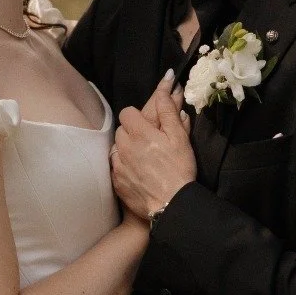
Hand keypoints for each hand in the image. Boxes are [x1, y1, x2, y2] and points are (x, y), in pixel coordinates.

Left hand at [111, 73, 195, 221]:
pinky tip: (137, 171)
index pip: (127, 112)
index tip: (149, 124)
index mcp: (140, 132)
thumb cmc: (179, 169)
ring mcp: (118, 165)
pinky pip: (115, 166)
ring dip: (126, 148)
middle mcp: (124, 146)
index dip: (138, 116)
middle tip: (149, 141)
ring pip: (117, 148)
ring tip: (143, 157)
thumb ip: (168, 111)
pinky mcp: (116, 181)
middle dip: (132, 132)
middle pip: (121, 130)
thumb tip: (165, 90)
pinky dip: (124, 165)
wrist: (172, 204)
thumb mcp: (179, 137)